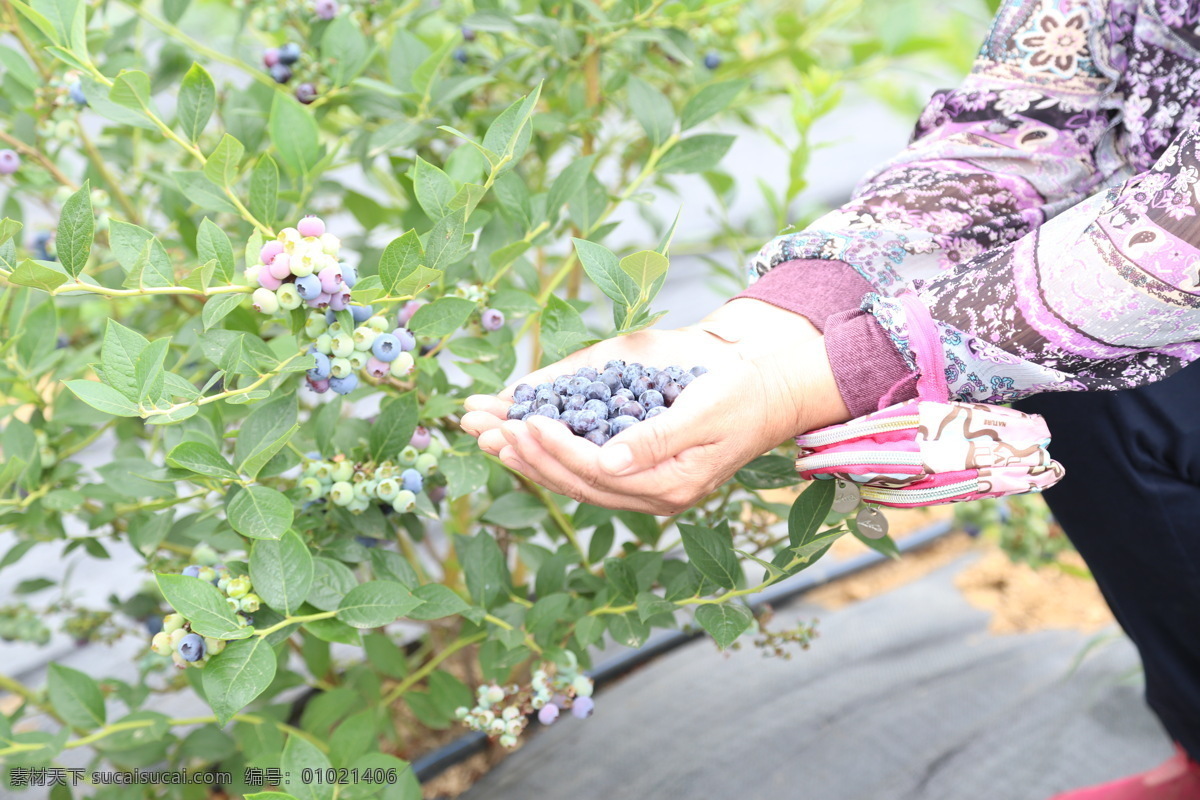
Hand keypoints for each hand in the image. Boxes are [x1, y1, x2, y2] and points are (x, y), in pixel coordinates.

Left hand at [459, 299, 849, 513]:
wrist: (770, 392)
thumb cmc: (741, 394)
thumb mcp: (706, 410)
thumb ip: (658, 439)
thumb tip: (609, 461)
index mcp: (671, 484)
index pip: (598, 472)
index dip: (557, 448)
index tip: (524, 421)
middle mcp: (654, 495)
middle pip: (577, 482)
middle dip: (527, 456)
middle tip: (486, 431)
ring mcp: (645, 488)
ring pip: (574, 481)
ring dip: (529, 459)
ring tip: (487, 436)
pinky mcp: (639, 472)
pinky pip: (585, 470)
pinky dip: (550, 454)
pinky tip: (521, 440)